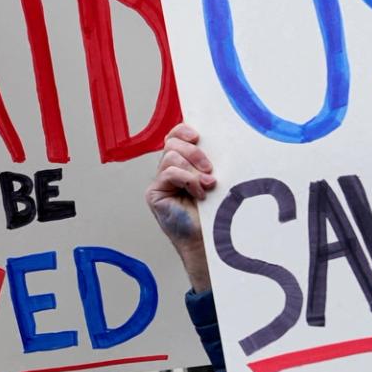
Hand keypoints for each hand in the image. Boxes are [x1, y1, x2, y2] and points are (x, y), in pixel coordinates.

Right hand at [146, 123, 215, 291]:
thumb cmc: (215, 212)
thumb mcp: (214, 178)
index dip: (184, 130)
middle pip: (172, 142)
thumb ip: (208, 161)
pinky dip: (187, 180)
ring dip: (193, 168)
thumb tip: (217, 139)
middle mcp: (168, 170)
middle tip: (210, 168)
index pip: (176, 136)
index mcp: (182, 163)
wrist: (209, 240)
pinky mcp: (154, 193)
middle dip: (193, 151)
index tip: (199, 136)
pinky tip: (198, 193)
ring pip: (170, 156)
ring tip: (207, 184)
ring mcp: (160, 182)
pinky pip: (168, 173)